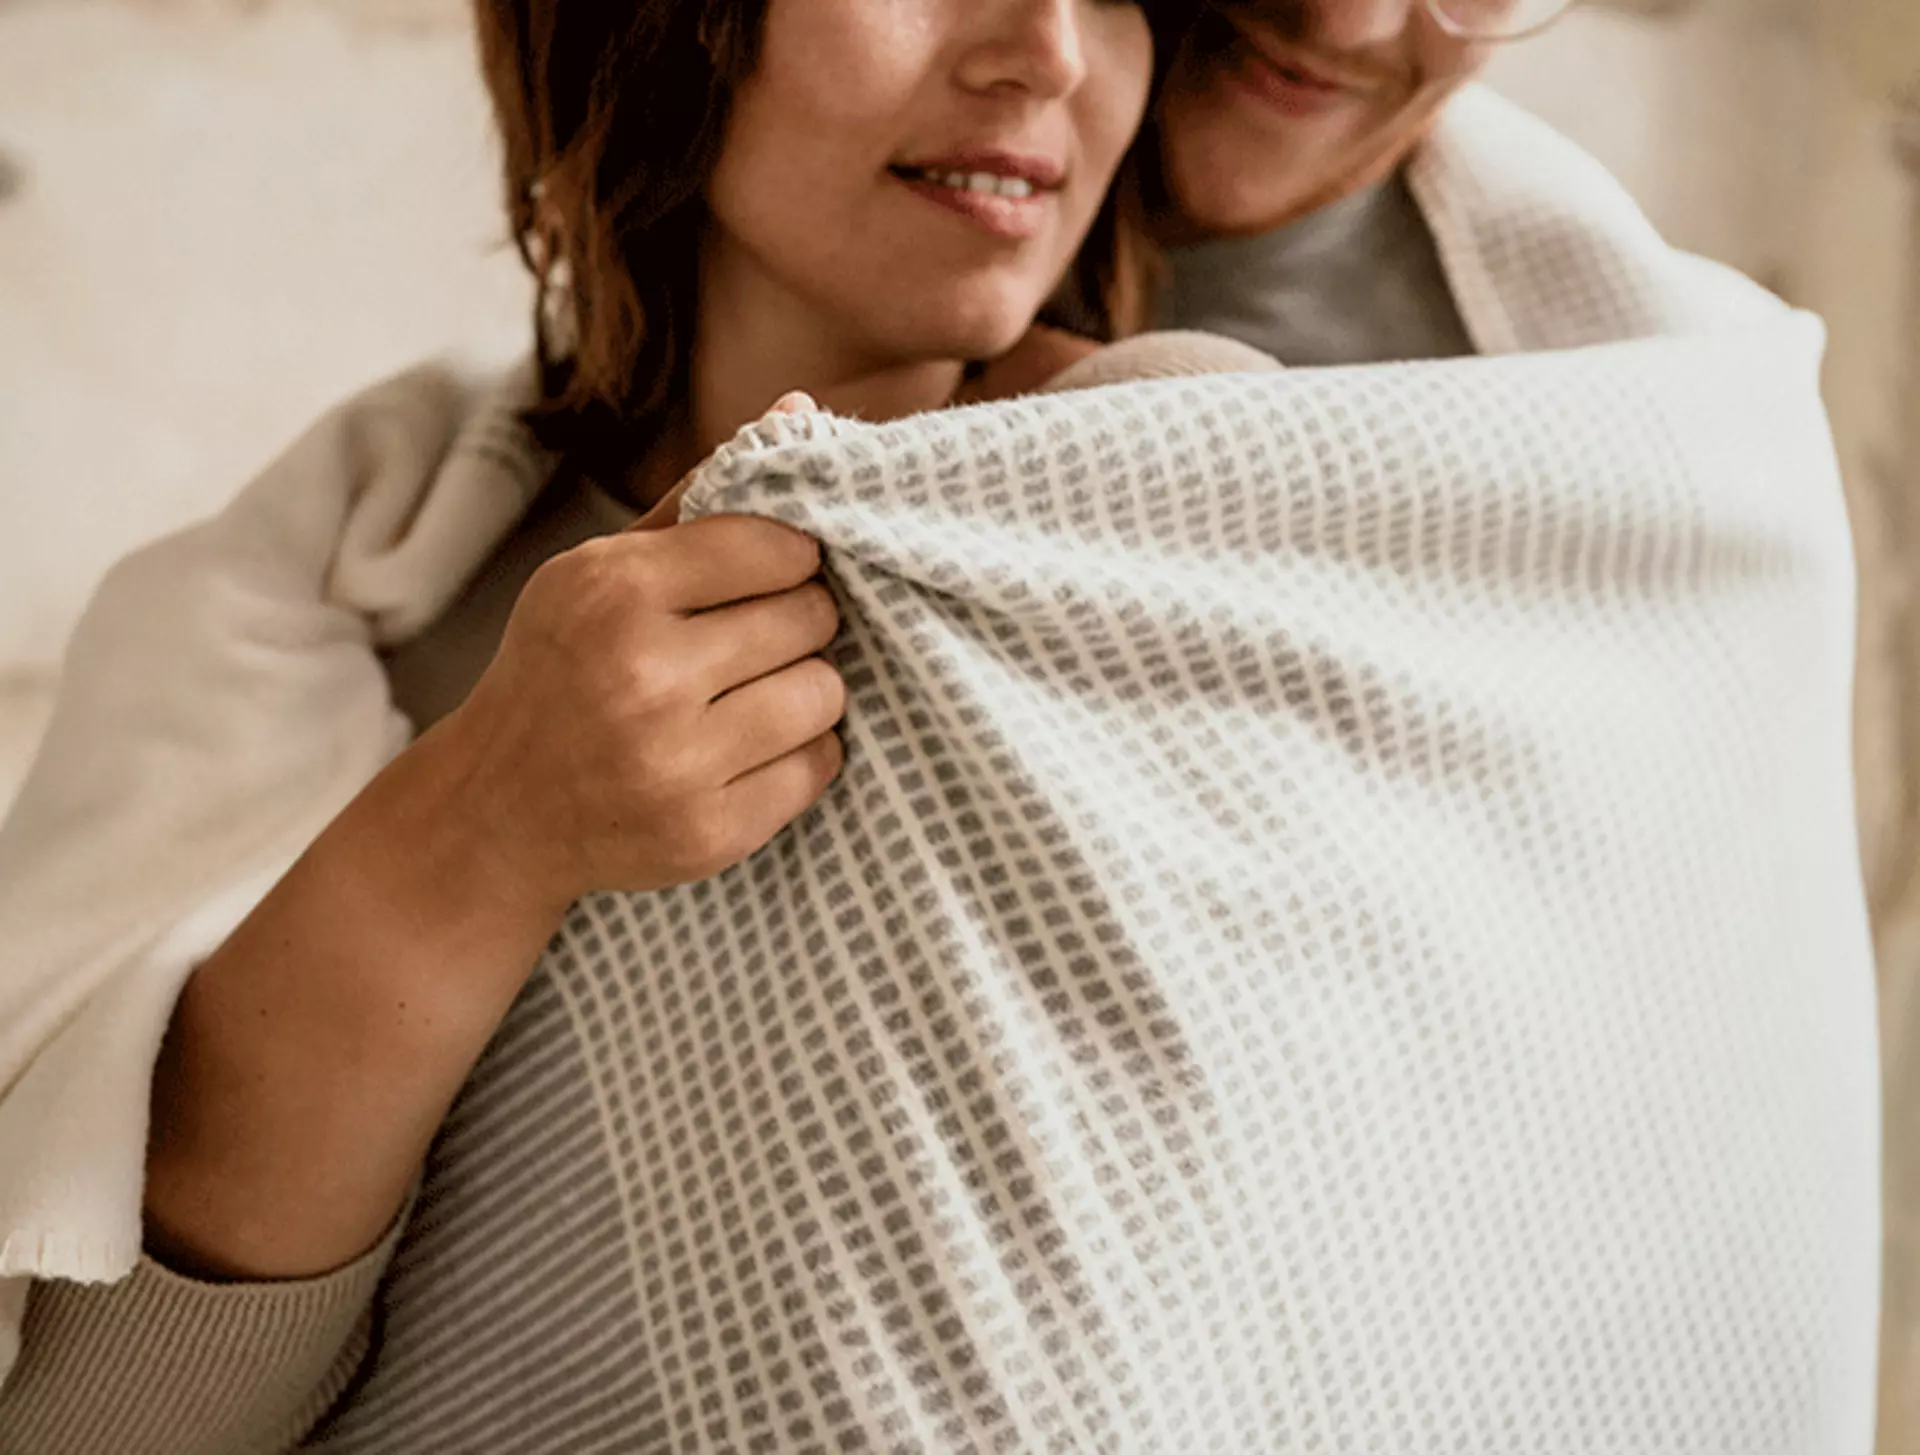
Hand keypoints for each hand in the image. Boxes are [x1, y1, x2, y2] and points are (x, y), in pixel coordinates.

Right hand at [434, 393, 844, 912]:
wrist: (498, 811)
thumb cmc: (563, 669)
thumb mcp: (602, 571)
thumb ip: (701, 496)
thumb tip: (800, 409)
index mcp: (615, 592)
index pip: (778, 546)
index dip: (789, 558)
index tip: (767, 575)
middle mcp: (644, 677)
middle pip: (809, 617)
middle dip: (798, 621)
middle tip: (756, 638)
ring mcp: (677, 764)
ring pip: (824, 693)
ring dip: (805, 688)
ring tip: (753, 693)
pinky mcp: (709, 833)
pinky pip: (819, 765)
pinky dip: (800, 752)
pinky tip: (747, 748)